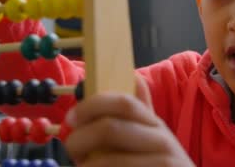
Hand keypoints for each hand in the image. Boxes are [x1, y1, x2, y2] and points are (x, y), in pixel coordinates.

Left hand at [64, 77, 194, 166]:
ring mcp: (163, 163)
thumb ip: (142, 112)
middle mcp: (161, 141)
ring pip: (110, 160)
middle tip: (70, 148)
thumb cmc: (164, 165)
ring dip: (87, 165)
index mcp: (155, 124)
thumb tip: (135, 76)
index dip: (92, 106)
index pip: (124, 102)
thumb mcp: (157, 137)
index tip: (71, 117)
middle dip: (81, 138)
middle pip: (111, 129)